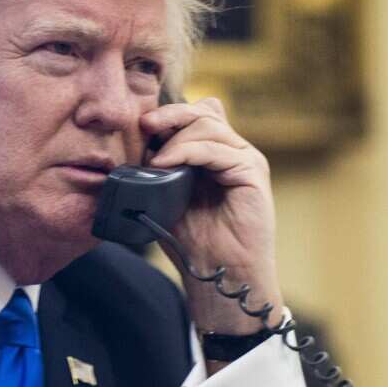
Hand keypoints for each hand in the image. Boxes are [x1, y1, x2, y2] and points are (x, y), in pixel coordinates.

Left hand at [139, 98, 282, 340]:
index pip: (196, 115)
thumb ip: (160, 170)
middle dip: (170, 114)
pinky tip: (166, 164)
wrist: (220, 275)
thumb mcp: (167, 198)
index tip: (141, 125)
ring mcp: (246, 160)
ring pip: (209, 125)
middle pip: (204, 112)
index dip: (170, 114)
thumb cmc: (195, 242)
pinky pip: (217, 149)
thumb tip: (134, 147)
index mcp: (216, 155)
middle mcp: (234, 152)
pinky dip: (187, 151)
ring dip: (175, 137)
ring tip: (154, 159)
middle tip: (144, 125)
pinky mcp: (253, 173)